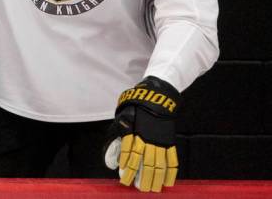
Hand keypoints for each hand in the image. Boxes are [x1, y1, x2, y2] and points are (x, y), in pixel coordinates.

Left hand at [104, 76, 180, 192]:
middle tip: (137, 188)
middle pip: (145, 162)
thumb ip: (118, 135)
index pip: (130, 153)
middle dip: (141, 178)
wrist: (157, 96)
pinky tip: (168, 183)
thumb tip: (112, 155)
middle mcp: (148, 139)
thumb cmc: (136, 107)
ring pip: (159, 164)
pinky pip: (172, 160)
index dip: (127, 167)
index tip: (123, 178)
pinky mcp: (170, 141)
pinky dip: (171, 173)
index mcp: (135, 132)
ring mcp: (161, 141)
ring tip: (151, 189)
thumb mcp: (122, 116)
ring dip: (155, 179)